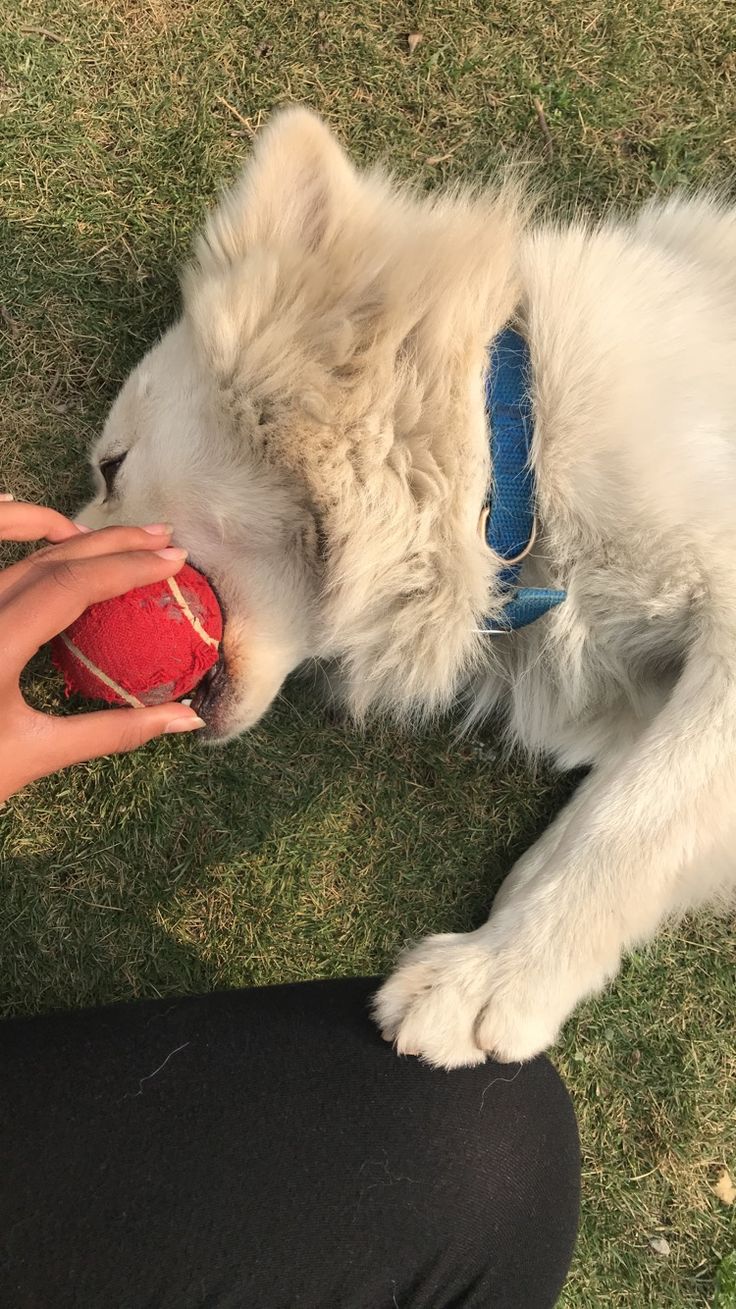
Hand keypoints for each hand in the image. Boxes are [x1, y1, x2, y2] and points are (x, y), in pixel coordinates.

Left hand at [0, 495, 203, 803]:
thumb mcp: (35, 756)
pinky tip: (30, 511)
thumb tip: (185, 720)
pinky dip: (7, 529)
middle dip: (112, 544)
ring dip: (74, 539)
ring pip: (19, 555)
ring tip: (122, 537)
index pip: (68, 586)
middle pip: (49, 558)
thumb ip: (112, 732)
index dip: (126, 566)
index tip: (173, 560)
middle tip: (164, 538)